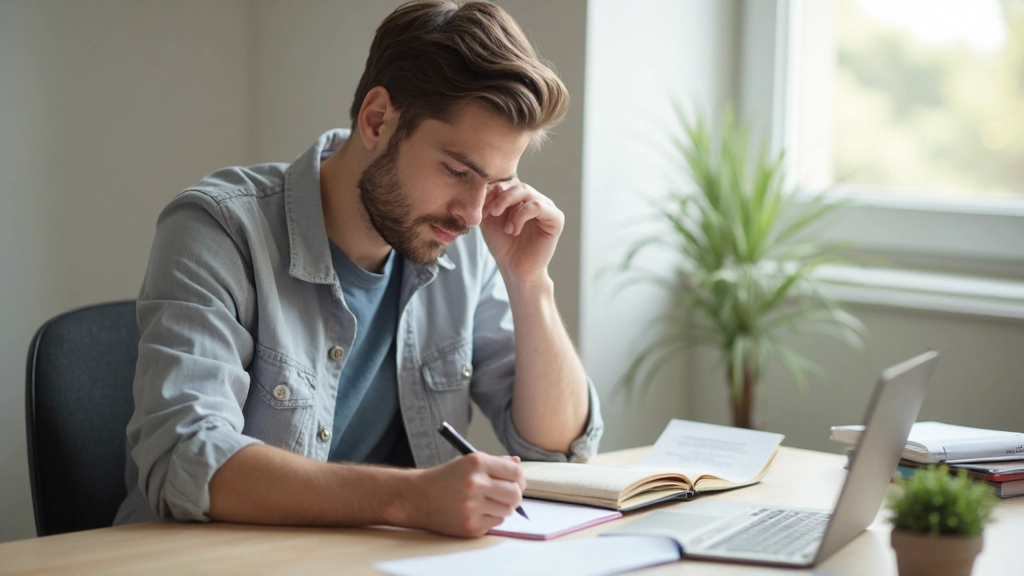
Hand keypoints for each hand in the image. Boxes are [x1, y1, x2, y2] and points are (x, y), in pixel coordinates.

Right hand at [406, 453, 524, 537]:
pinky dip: (490, 518)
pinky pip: (495, 523)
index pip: (515, 472)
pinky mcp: (469, 526)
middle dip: (515, 495)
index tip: (516, 481)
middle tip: (507, 495)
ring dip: (502, 508)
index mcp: (476, 463)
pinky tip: (475, 512)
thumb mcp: (467, 462)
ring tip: (487, 503)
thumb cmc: (444, 478)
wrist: (416, 497)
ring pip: (507, 511)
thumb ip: (495, 463)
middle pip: (515, 494)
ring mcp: (472, 507)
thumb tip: (517, 464)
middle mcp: (475, 484)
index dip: (518, 478)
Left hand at [480, 179, 563, 284]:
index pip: (508, 183)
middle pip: (518, 185)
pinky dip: (522, 215)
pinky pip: (538, 206)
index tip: (482, 211)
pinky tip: (515, 230)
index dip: (493, 194)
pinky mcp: (555, 219)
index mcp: (521, 198)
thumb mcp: (489, 219)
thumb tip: (496, 184)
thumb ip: (490, 201)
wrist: (514, 268)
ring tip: (507, 228)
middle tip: (492, 213)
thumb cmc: (503, 245)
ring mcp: (547, 208)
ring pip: (527, 193)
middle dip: (501, 198)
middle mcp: (535, 199)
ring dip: (511, 208)